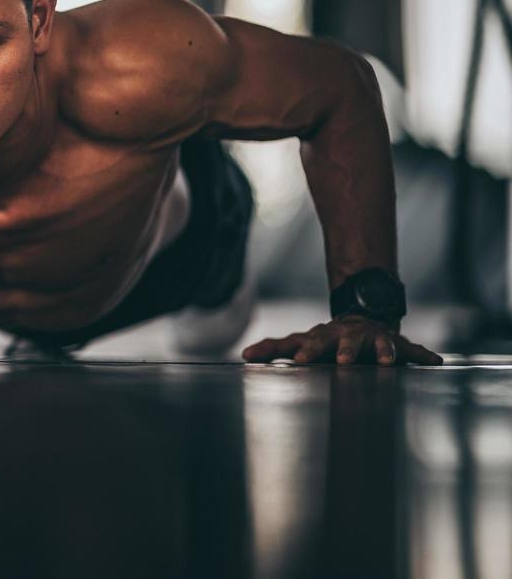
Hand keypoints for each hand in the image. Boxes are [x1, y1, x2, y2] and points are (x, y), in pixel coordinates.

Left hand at [242, 314, 443, 365]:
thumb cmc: (326, 338)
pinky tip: (434, 361)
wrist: (362, 316)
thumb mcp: (301, 341)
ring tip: (384, 361)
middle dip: (342, 350)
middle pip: (343, 341)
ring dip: (381, 350)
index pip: (309, 343)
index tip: (297, 361)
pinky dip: (422, 354)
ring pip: (378, 342)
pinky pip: (410, 349)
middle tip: (341, 362)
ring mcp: (373, 337)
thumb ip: (273, 348)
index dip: (304, 351)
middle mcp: (348, 335)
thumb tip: (243, 354)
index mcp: (323, 336)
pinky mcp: (395, 342)